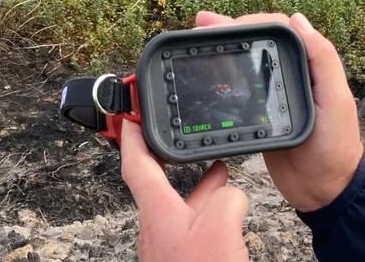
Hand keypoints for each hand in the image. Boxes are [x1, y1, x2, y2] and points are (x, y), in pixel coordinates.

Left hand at [120, 119, 248, 261]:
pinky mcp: (177, 255)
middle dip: (167, 154)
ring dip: (196, 183)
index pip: (135, 163)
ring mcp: (164, 242)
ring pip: (177, 202)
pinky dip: (203, 208)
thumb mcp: (221, 227)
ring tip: (217, 168)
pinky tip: (221, 210)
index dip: (132, 136)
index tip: (133, 116)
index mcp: (158, 211)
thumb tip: (231, 194)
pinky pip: (188, 222)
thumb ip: (227, 198)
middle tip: (174, 135)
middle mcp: (155, 226)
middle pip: (155, 179)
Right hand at [196, 12, 364, 212]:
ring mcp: (273, 93)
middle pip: (257, 42)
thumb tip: (298, 18)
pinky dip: (223, 76)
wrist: (324, 190)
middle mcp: (290, 74)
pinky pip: (240, 88)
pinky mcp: (260, 114)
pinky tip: (206, 74)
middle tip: (199, 26)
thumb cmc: (335, 145)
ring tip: (196, 38)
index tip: (226, 24)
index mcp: (308, 65)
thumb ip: (322, 59)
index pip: (277, 30)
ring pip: (246, 61)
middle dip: (228, 29)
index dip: (250, 22)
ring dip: (223, 48)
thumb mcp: (335, 99)